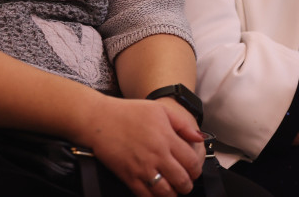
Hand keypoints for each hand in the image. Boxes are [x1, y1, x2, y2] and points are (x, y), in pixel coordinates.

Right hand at [78, 96, 204, 196]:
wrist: (99, 119)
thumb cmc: (128, 112)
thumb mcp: (159, 110)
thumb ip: (182, 124)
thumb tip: (199, 137)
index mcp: (167, 138)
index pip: (192, 163)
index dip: (196, 170)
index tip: (193, 170)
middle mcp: (157, 155)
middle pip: (182, 181)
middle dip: (187, 185)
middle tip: (184, 183)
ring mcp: (142, 168)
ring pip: (166, 193)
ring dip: (173, 194)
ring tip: (171, 189)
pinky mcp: (128, 176)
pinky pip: (146, 196)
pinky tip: (155, 192)